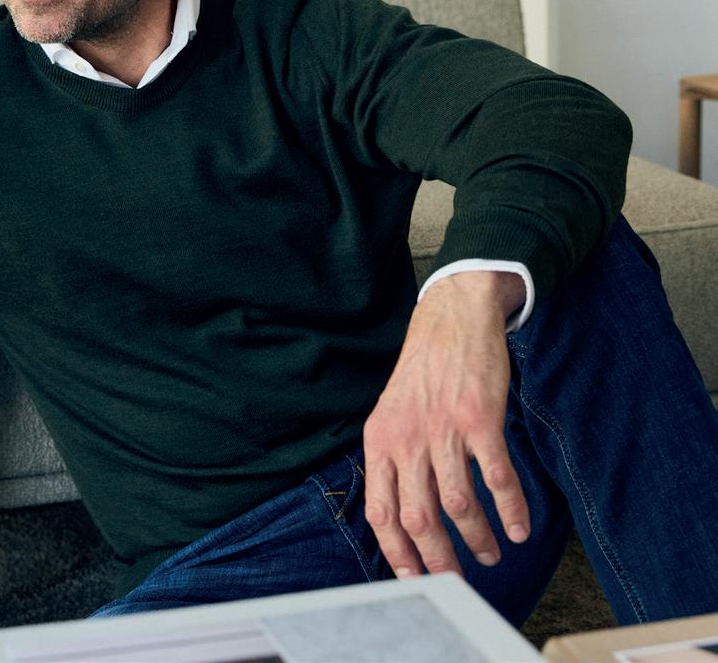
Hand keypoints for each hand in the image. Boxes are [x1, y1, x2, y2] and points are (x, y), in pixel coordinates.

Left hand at [362, 270, 529, 577]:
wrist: (451, 320)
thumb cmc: (424, 373)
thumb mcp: (392, 413)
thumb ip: (394, 458)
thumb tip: (402, 516)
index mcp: (380, 440)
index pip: (380, 511)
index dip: (397, 552)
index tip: (415, 577)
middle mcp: (407, 439)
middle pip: (419, 518)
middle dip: (439, 560)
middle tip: (457, 580)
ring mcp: (443, 430)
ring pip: (459, 505)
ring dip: (478, 539)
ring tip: (492, 553)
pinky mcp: (479, 420)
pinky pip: (497, 479)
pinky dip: (511, 511)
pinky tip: (520, 529)